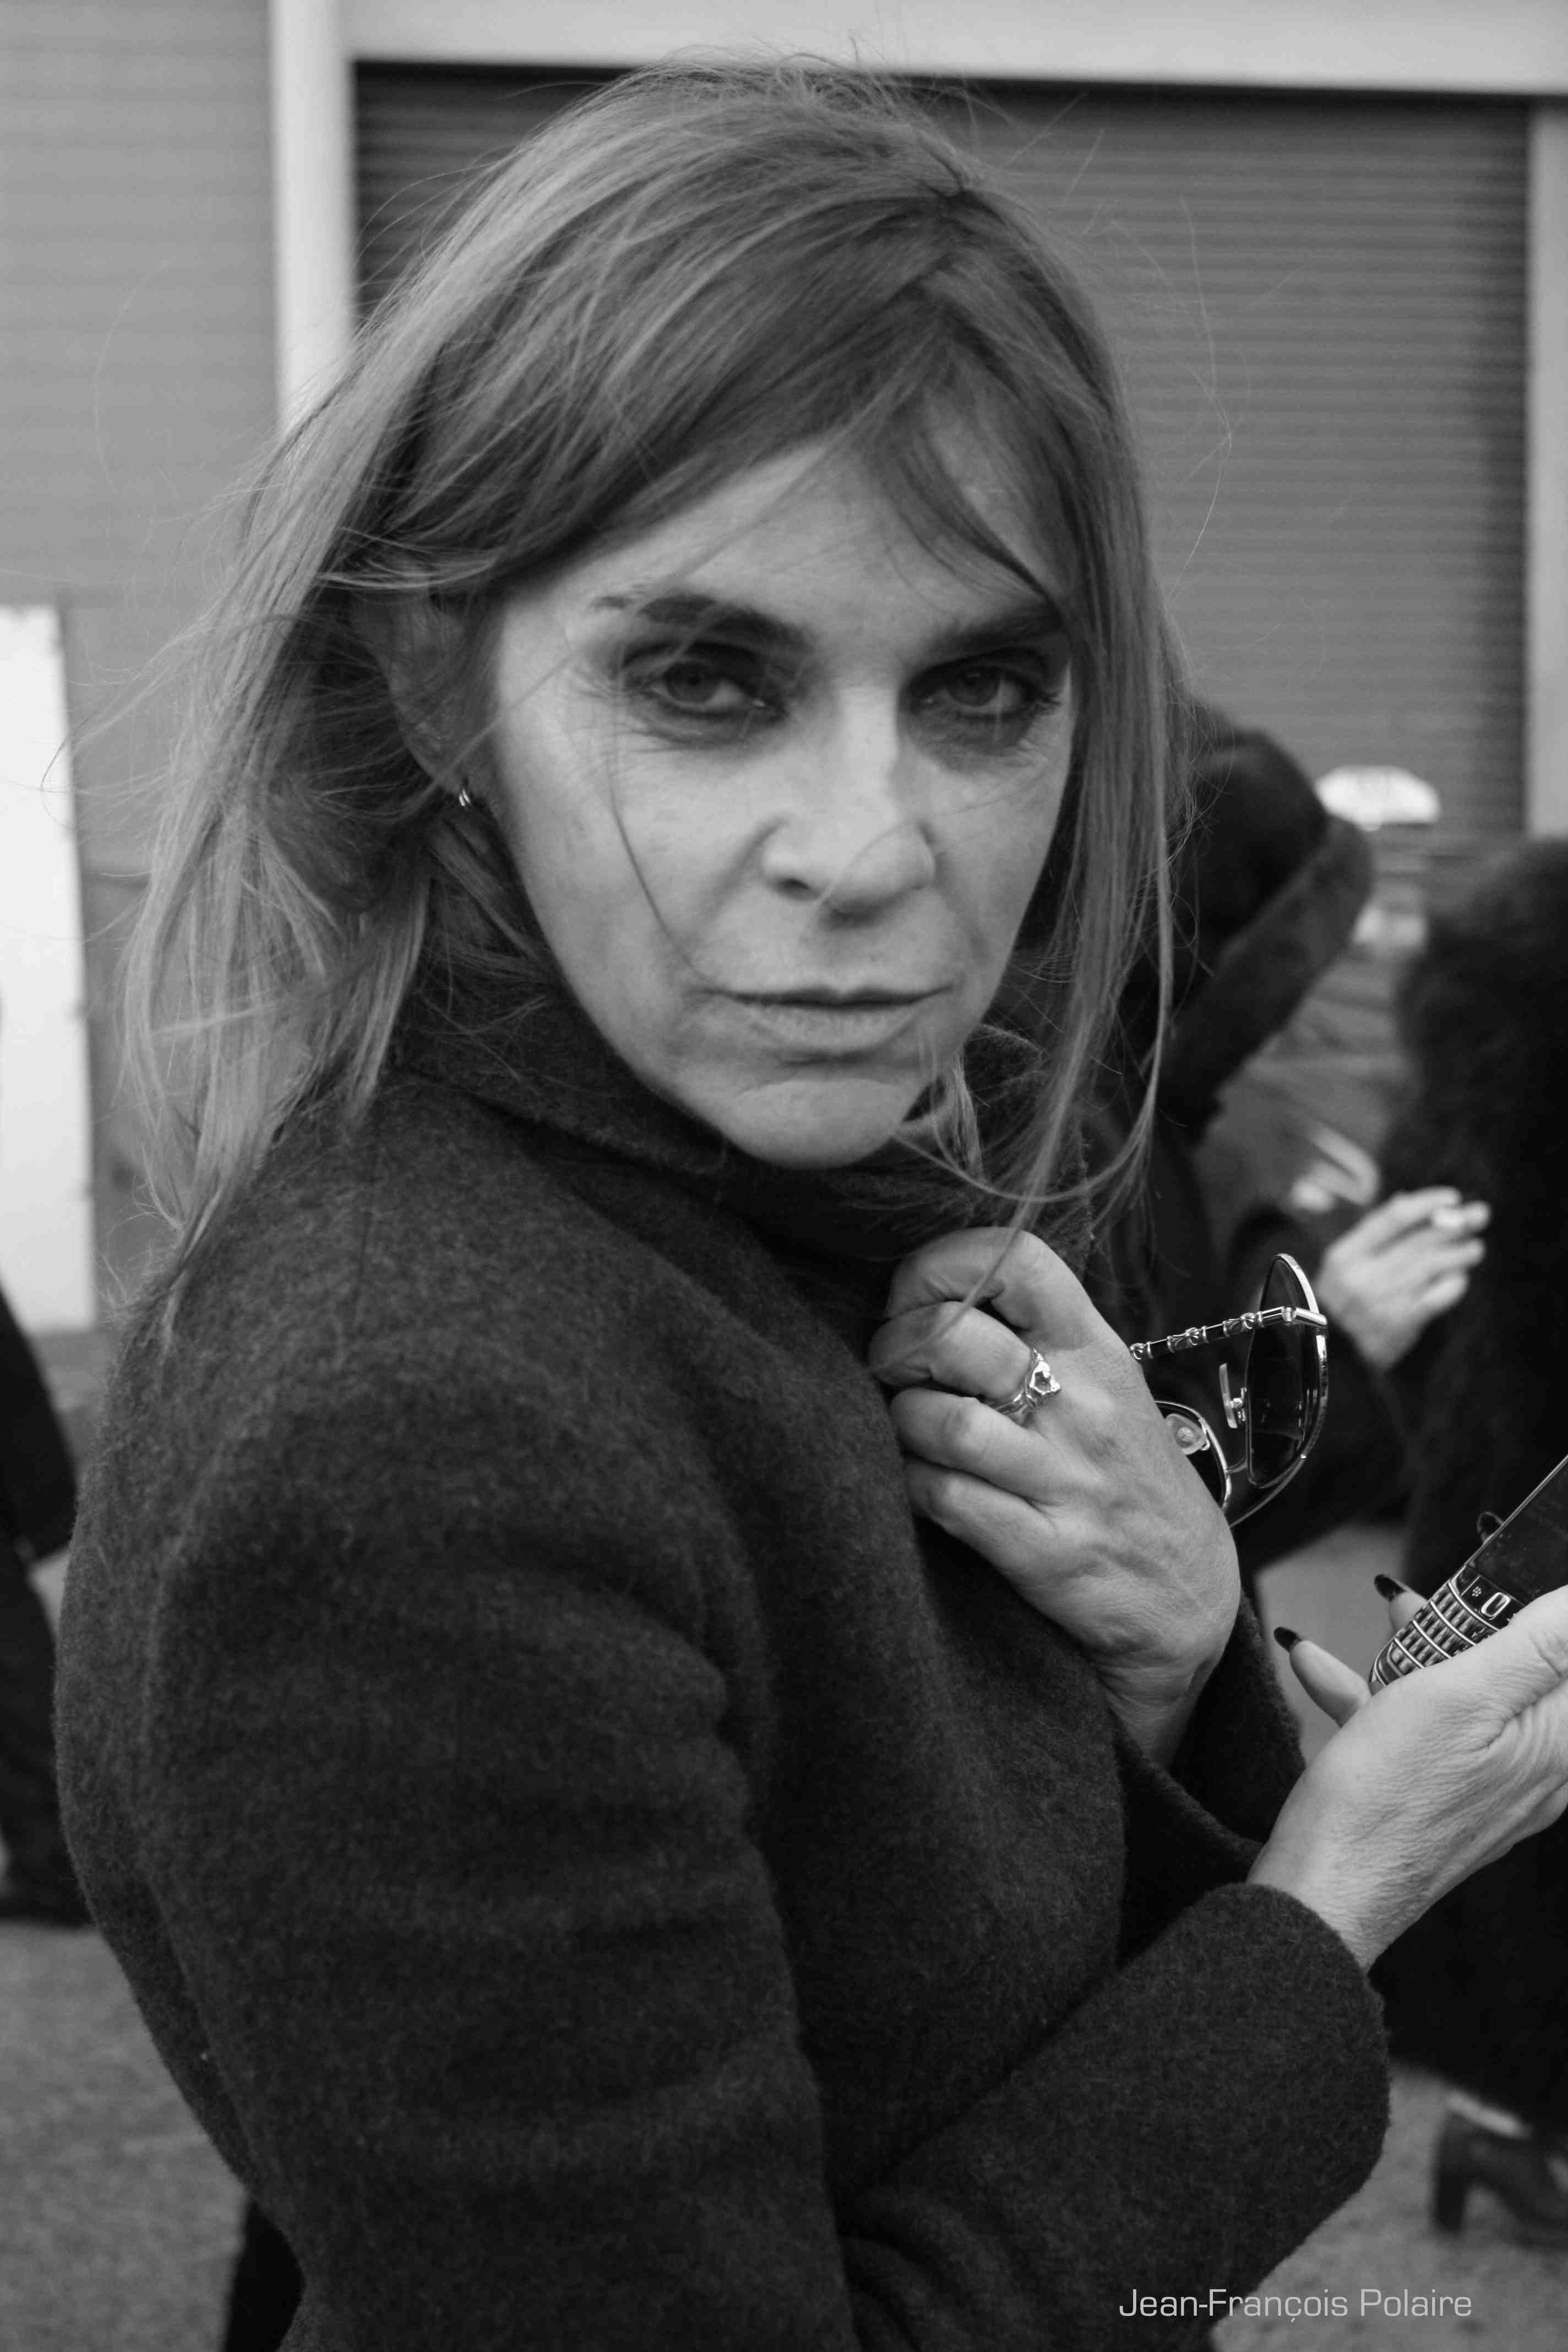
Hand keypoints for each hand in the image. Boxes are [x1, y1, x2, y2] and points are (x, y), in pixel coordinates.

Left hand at [869, 1227, 1239, 1762]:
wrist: (1189, 1595)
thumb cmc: (1123, 1475)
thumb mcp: (1102, 1387)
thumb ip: (1032, 1337)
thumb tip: (932, 1294)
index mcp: (1096, 1350)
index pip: (1017, 1261)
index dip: (940, 1266)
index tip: (913, 1299)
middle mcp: (1086, 1407)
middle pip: (957, 1337)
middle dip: (896, 1348)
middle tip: (893, 1371)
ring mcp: (1069, 1481)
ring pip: (944, 1422)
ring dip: (903, 1422)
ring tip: (912, 1432)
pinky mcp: (1048, 1552)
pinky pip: (947, 1499)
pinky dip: (914, 1486)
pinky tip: (924, 1485)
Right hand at [1250, 1583, 1567, 1965]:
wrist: (1323, 1887)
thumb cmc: (1386, 1799)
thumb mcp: (1458, 1697)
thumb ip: (1533, 1646)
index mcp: (1553, 1745)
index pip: (1564, 1659)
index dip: (1531, 1615)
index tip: (1494, 1591)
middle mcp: (1533, 1770)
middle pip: (1519, 1671)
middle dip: (1473, 1626)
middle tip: (1427, 1600)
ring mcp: (1486, 1786)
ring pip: (1467, 1696)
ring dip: (1419, 1654)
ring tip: (1382, 1617)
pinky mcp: (1439, 1796)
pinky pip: (1421, 1731)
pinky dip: (1377, 1696)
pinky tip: (1321, 1666)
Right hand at [1315, 1188, 1487, 1370]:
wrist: (1325, 1355)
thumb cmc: (1338, 1303)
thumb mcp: (1342, 1266)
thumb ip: (1373, 1235)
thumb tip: (1406, 1200)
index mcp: (1344, 1255)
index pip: (1391, 1219)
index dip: (1425, 1204)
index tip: (1452, 1197)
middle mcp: (1361, 1275)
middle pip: (1416, 1241)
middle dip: (1453, 1225)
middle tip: (1480, 1214)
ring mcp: (1379, 1301)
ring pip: (1429, 1267)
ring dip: (1458, 1254)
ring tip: (1476, 1248)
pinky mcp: (1397, 1325)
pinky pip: (1434, 1299)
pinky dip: (1451, 1286)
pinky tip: (1460, 1279)